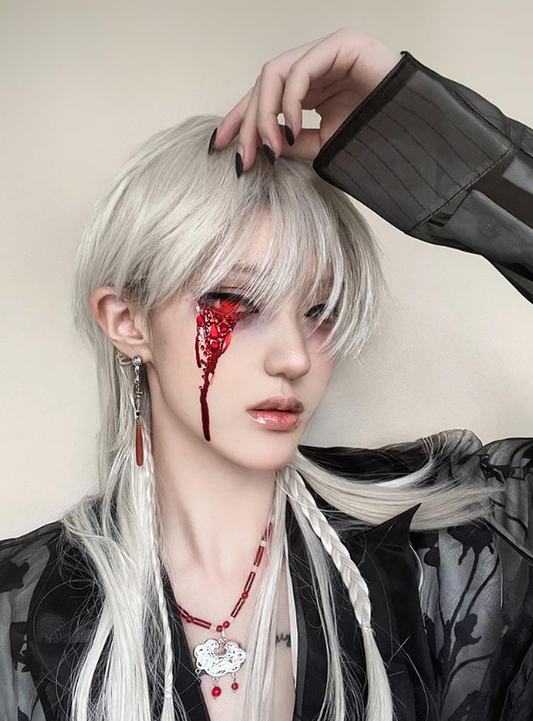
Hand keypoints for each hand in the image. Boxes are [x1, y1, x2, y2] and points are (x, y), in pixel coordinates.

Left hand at [211, 27, 401, 172]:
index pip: (264, 98)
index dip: (240, 120)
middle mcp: (314, 65)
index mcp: (309, 87)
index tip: (220, 146)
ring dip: (264, 115)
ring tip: (270, 149)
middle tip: (244, 159)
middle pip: (263, 86)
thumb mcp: (323, 146)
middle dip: (248, 124)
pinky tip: (289, 131)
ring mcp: (326, 52)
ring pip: (274, 75)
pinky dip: (287, 103)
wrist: (417, 132)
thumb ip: (292, 144)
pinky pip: (300, 71)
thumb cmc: (376, 137)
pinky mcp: (340, 45)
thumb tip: (259, 148)